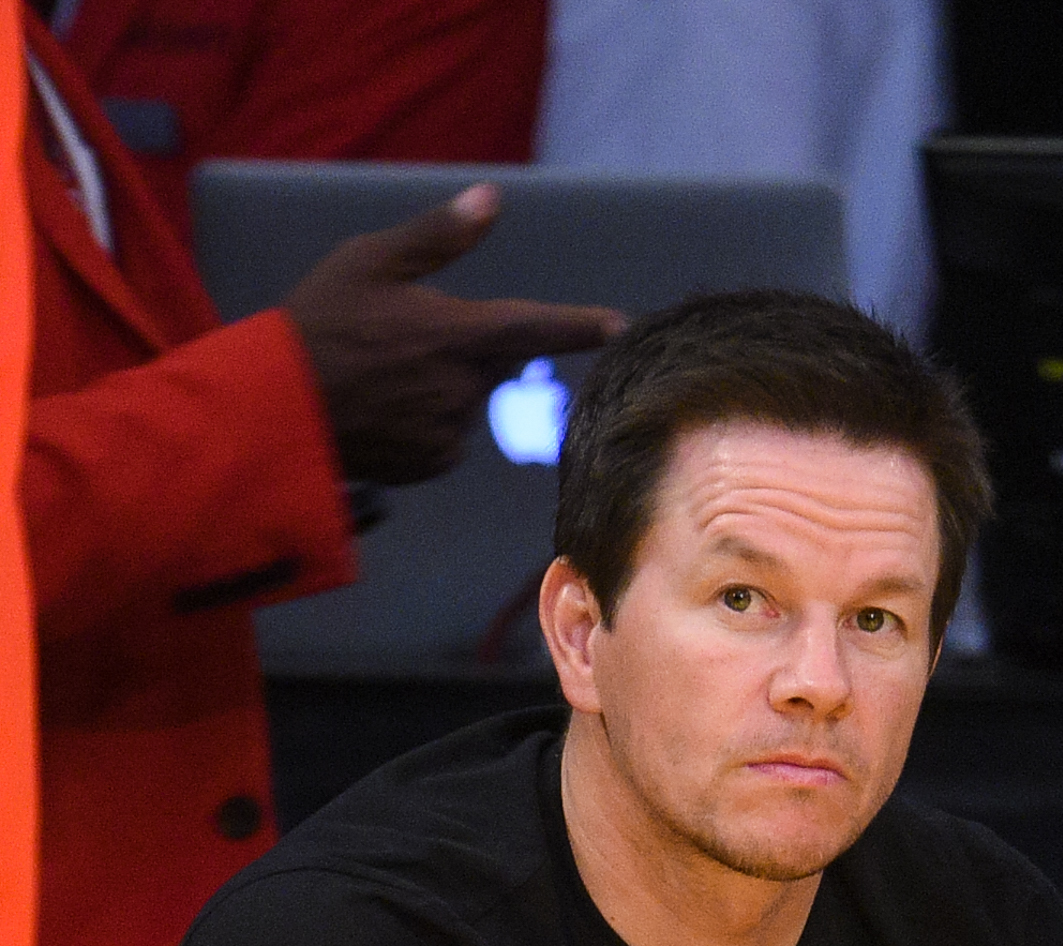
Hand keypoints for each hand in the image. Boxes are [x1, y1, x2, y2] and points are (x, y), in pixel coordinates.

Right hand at [281, 184, 623, 486]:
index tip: (622, 325)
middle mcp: (465, 387)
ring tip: (380, 376)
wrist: (272, 405)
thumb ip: (437, 235)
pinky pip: (446, 436)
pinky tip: (381, 409)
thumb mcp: (370, 261)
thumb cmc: (316, 323)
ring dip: (440, 386)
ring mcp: (452, 429)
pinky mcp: (434, 461)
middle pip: (495, 364)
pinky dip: (423, 421)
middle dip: (463, 349)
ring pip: (467, 400)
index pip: (537, 326)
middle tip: (403, 341)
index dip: (582, 325)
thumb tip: (490, 199)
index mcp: (458, 333)